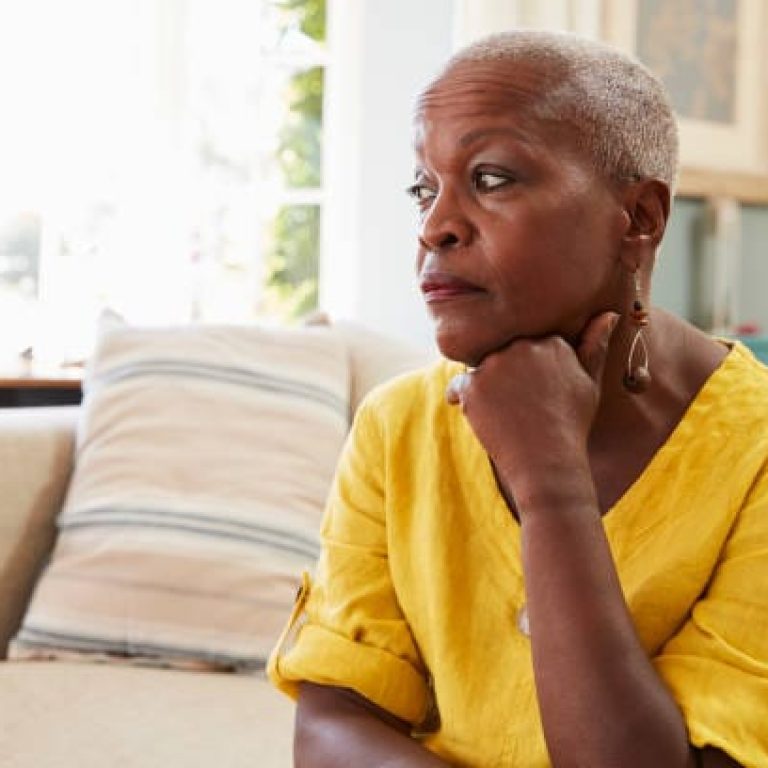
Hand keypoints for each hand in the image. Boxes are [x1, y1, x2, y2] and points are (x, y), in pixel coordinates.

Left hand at [446, 312, 617, 502]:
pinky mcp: (473, 385)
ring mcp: (495, 365)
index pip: (528, 344)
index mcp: (551, 341)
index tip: (537, 393)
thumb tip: (609, 314)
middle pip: (502, 352)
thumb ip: (593, 346)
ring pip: (481, 368)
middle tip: (520, 406)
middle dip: (506, 375)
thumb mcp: (589, 384)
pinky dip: (464, 399)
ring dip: (486, 387)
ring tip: (506, 414)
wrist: (547, 463)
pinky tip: (485, 417)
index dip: (529, 371)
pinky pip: (459, 387)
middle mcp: (521, 346)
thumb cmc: (571, 425)